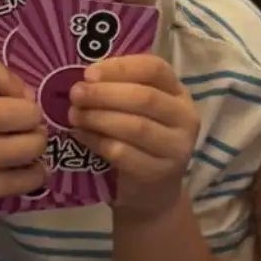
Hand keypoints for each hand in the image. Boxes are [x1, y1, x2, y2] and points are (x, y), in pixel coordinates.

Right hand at [0, 52, 46, 230]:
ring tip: (37, 147)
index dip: (8, 76)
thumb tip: (23, 99)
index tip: (16, 94)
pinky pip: (8, 182)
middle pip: (7, 112)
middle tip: (36, 124)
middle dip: (33, 118)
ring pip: (13, 150)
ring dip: (36, 147)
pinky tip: (36, 173)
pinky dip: (31, 177)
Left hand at [70, 54, 198, 220]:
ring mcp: (176, 147)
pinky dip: (97, 141)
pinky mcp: (159, 172)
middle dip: (104, 94)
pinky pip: (123, 153)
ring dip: (98, 118)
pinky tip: (81, 135)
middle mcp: (185, 117)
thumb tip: (84, 78)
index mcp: (179, 92)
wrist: (152, 192)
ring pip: (135, 126)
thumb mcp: (137, 109)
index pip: (155, 68)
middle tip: (75, 94)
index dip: (121, 67)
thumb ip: (120, 89)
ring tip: (74, 115)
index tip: (89, 73)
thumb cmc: (139, 140)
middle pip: (145, 97)